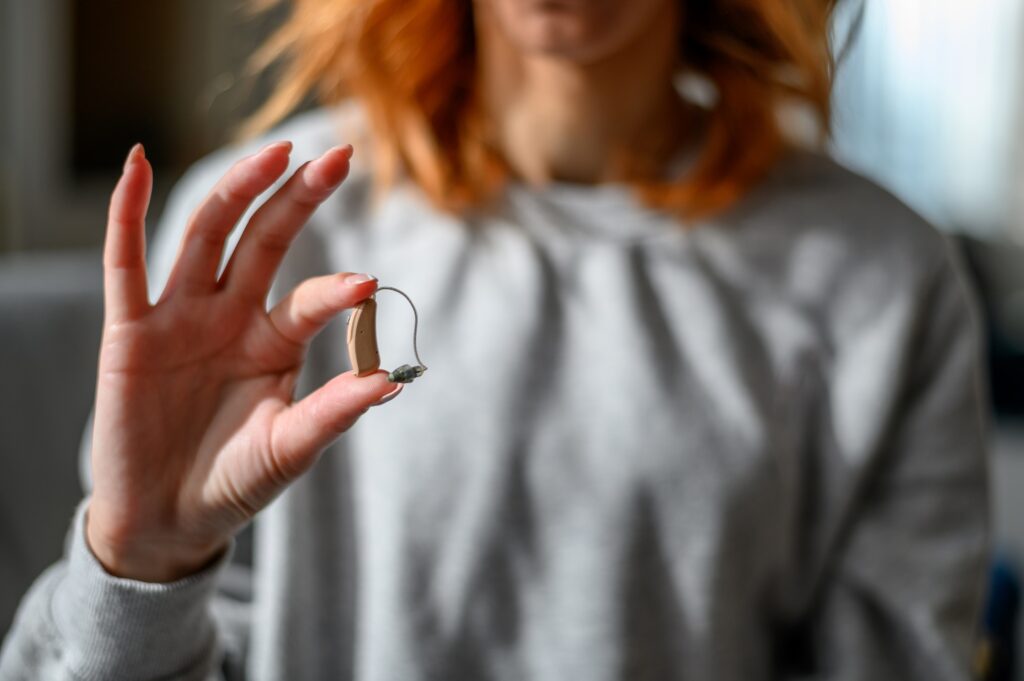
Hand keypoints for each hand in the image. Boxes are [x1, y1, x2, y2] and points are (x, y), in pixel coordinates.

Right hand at [86, 142, 399, 581]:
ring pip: (207, 236)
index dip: (335, 291)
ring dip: (237, 190)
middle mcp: (231, 316)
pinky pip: (125, 262)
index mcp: (274, 341)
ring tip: (275, 153)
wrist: (167, 520)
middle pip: (265, 239)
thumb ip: (333, 412)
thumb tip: (393, 380)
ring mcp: (181, 317)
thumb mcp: (289, 447)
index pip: (309, 299)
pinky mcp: (130, 330)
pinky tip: (137, 163)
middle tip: (340, 156)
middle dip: (299, 197)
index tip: (368, 285)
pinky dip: (126, 212)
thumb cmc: (234, 481)